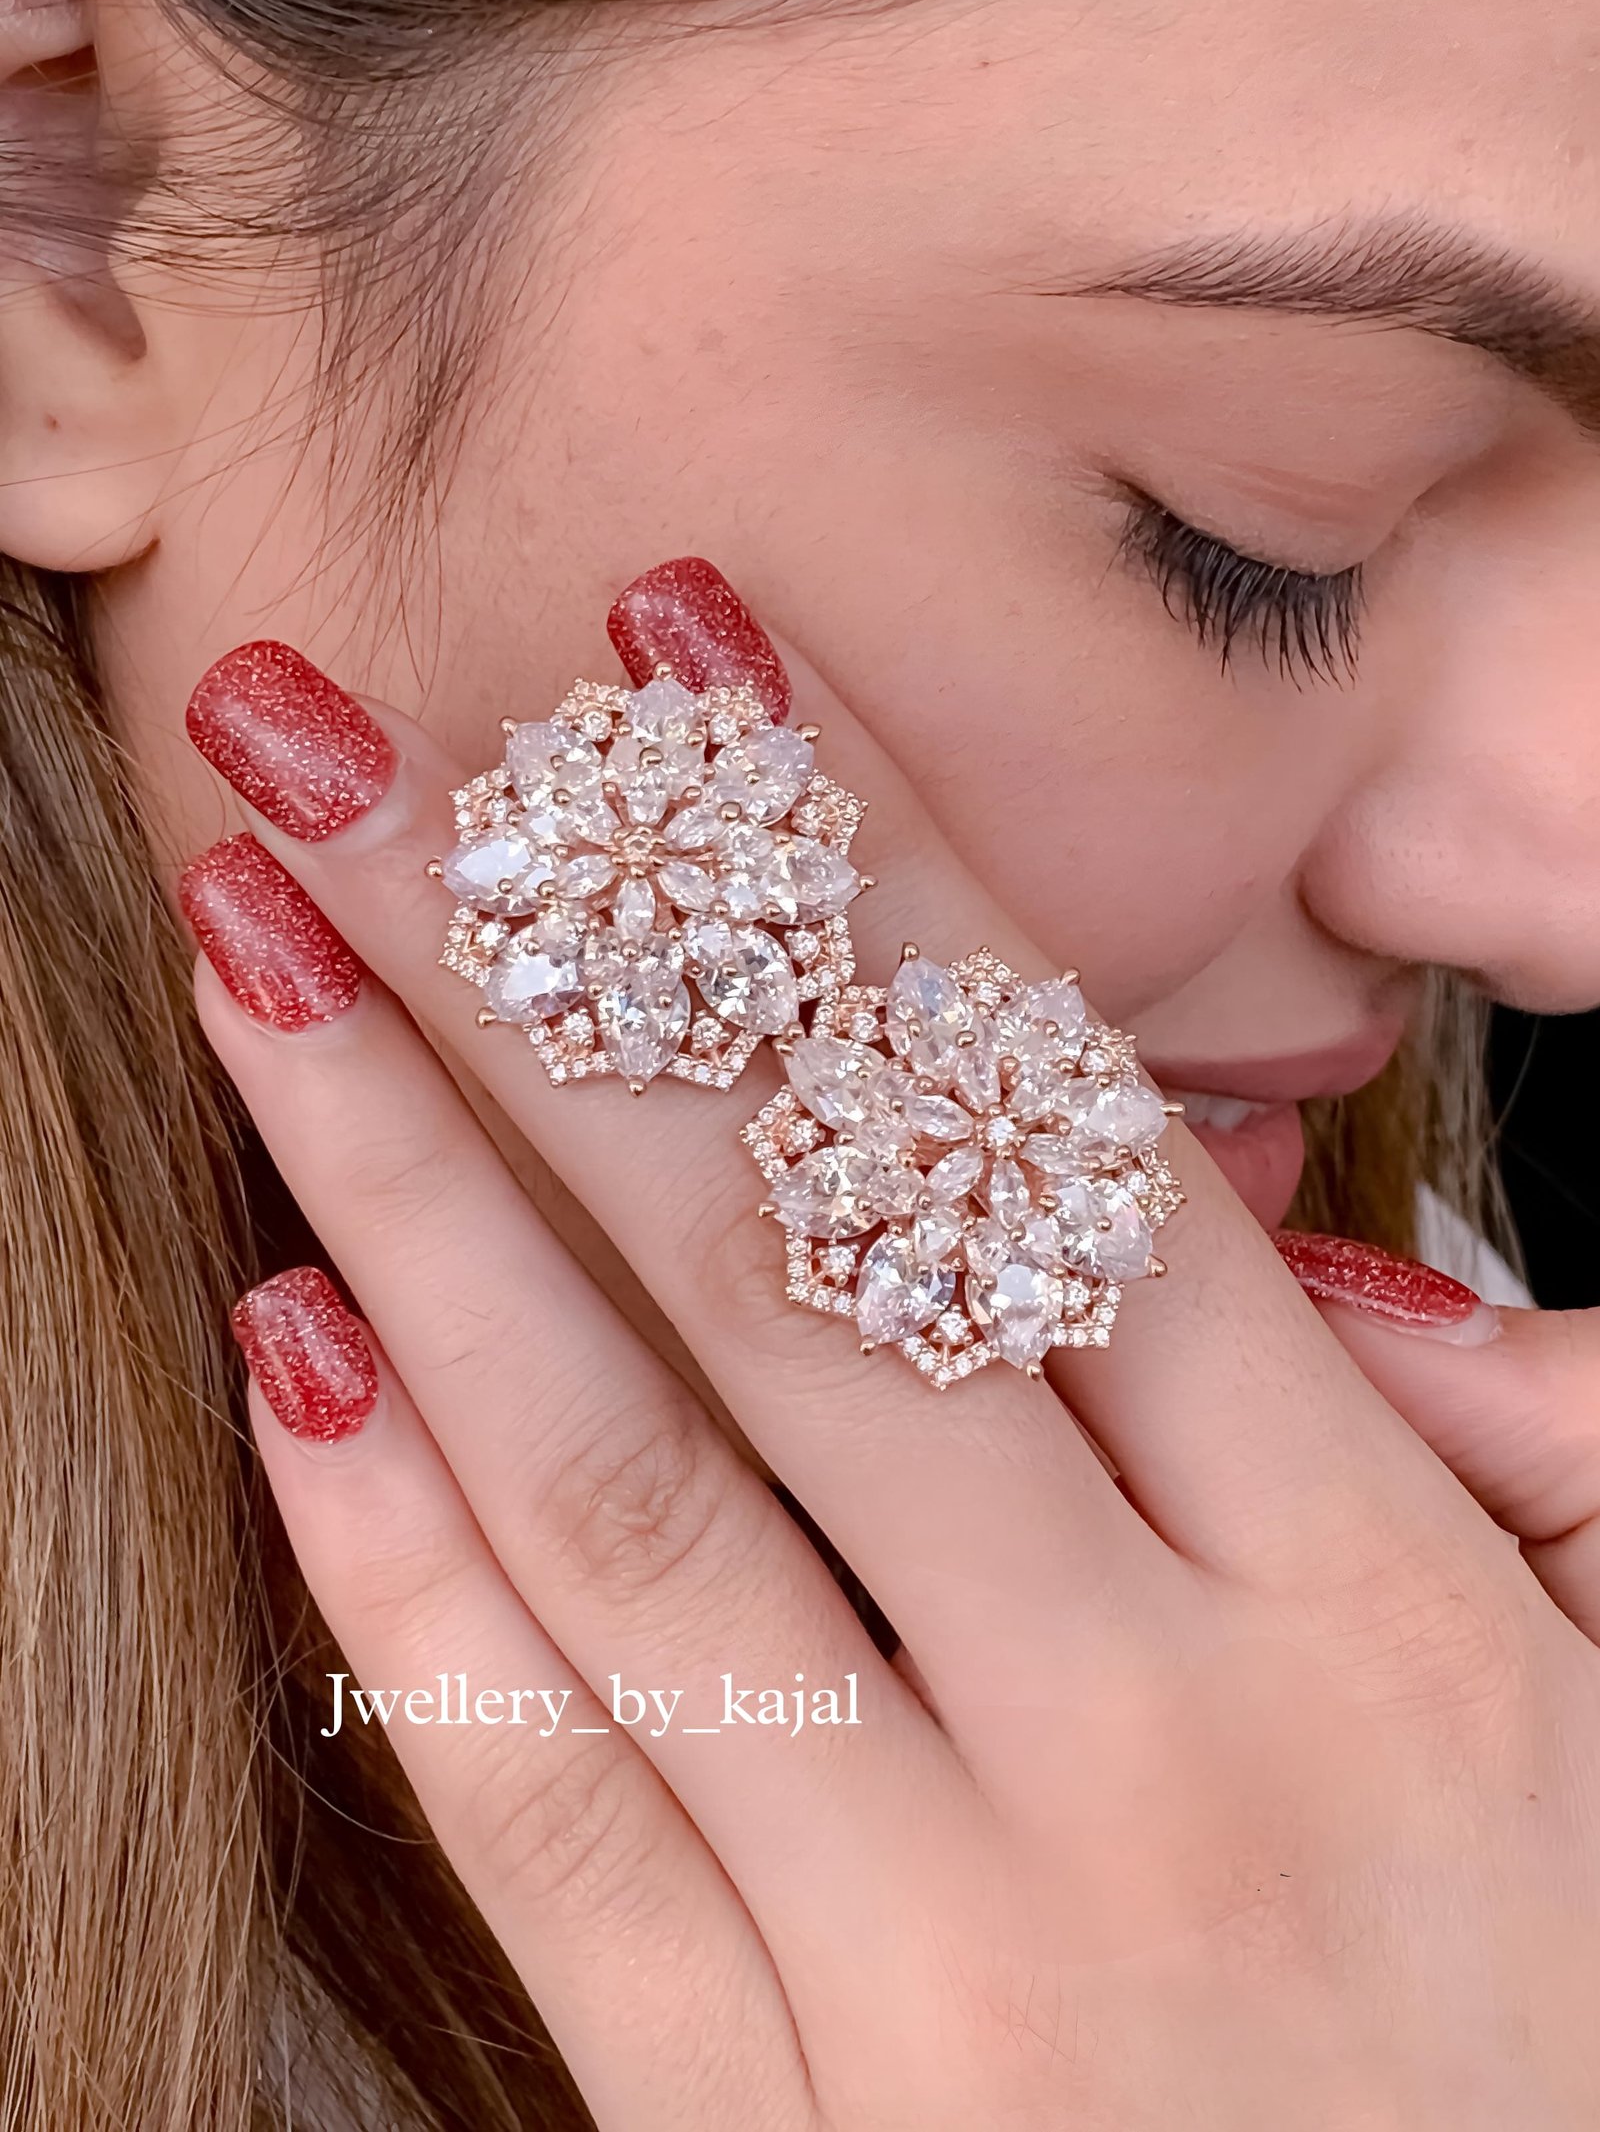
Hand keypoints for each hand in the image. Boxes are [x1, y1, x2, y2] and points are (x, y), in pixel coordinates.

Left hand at [181, 610, 1599, 2130]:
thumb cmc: (1587, 2042)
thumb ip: (1527, 1457)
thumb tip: (1298, 1241)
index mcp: (1383, 1609)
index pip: (1056, 1142)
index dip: (854, 867)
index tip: (677, 650)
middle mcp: (1157, 1748)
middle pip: (792, 1255)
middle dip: (551, 956)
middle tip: (339, 733)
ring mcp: (958, 1967)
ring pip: (633, 1488)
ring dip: (418, 1185)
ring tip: (260, 949)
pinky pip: (558, 1823)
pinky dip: (406, 1575)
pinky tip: (290, 1342)